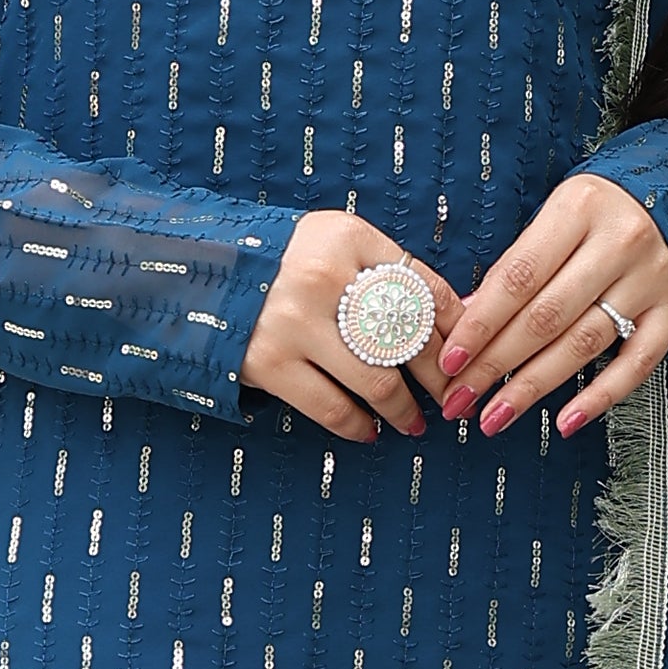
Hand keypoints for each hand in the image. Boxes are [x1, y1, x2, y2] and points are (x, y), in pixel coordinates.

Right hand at [244, 207, 464, 441]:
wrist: (200, 270)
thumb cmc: (282, 259)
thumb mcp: (335, 242)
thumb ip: (386, 269)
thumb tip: (453, 318)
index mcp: (348, 238)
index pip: (424, 288)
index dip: (456, 330)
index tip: (467, 356)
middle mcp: (324, 278)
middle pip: (408, 340)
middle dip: (440, 378)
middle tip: (454, 398)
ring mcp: (295, 324)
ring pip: (376, 383)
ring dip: (405, 412)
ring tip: (415, 422)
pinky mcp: (270, 363)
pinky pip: (331, 408)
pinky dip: (357, 427)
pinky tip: (370, 431)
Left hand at [437, 174, 667, 440]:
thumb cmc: (598, 210)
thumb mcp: (553, 215)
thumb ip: (514, 265)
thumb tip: (468, 322)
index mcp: (579, 208)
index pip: (518, 277)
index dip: (480, 324)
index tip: (449, 361)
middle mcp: (619, 243)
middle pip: (545, 317)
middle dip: (495, 364)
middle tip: (460, 398)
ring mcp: (649, 280)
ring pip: (583, 345)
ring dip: (533, 387)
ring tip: (496, 415)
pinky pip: (637, 364)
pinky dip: (600, 397)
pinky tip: (566, 421)